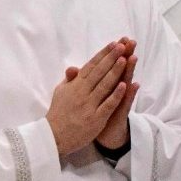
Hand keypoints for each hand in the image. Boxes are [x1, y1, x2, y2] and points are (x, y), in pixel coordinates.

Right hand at [45, 40, 130, 156]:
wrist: (54, 136)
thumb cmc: (58, 112)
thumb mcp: (60, 93)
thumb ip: (70, 80)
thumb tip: (74, 68)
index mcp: (74, 85)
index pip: (90, 66)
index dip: (102, 55)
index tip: (113, 44)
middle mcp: (81, 93)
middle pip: (99, 72)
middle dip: (111, 58)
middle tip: (123, 45)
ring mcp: (89, 105)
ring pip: (105, 86)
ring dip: (115, 72)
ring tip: (125, 59)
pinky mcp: (96, 118)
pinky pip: (107, 104)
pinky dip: (116, 95)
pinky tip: (125, 85)